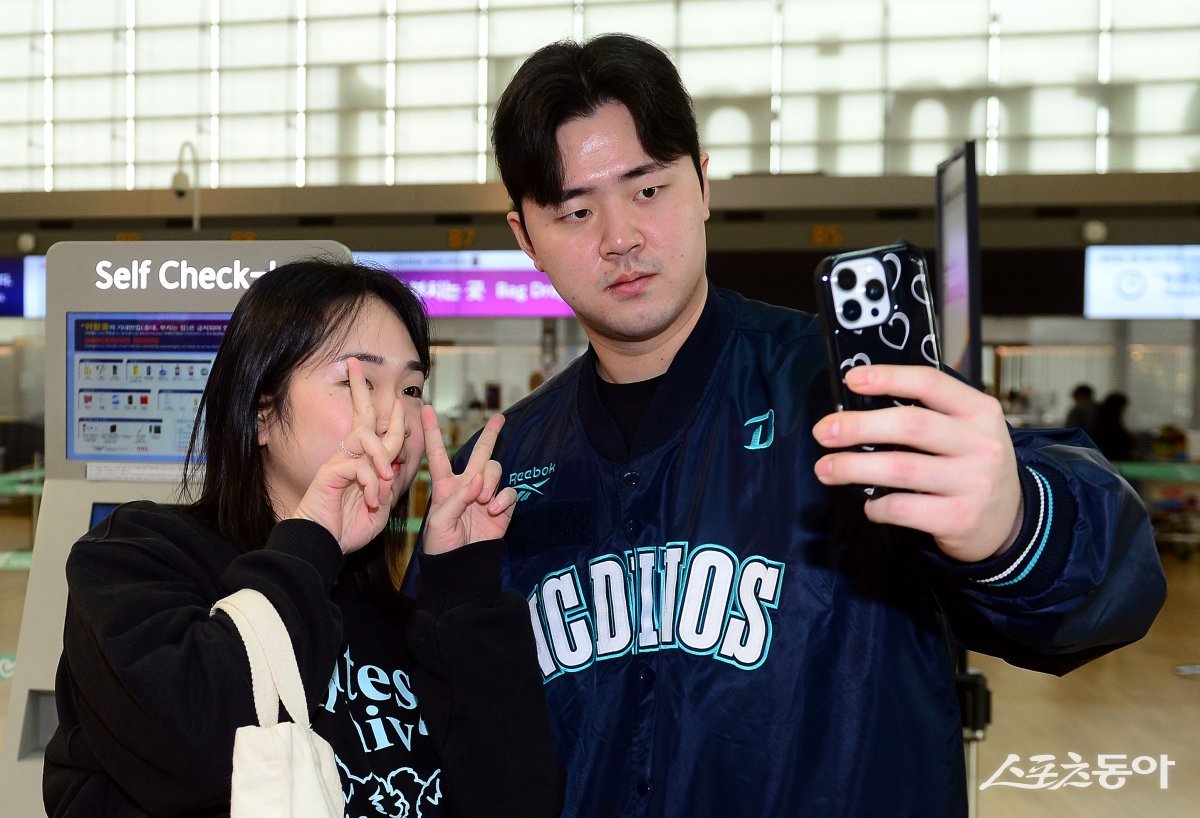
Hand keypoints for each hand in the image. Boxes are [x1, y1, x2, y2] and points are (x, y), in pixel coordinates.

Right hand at [290, 357, 406, 553]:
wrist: (324, 547)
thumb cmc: (348, 529)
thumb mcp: (378, 507)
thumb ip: (388, 485)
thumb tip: (396, 463)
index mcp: (362, 461)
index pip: (377, 431)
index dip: (391, 417)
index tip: (399, 401)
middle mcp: (349, 456)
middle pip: (359, 415)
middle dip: (360, 388)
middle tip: (356, 362)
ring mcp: (339, 462)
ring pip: (367, 439)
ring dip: (383, 458)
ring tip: (387, 481)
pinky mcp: (331, 472)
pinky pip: (360, 466)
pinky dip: (371, 483)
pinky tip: (370, 501)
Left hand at [420, 405, 517, 555]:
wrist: (460, 566)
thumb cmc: (441, 545)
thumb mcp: (439, 521)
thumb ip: (457, 498)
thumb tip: (478, 482)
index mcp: (445, 485)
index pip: (438, 454)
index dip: (433, 432)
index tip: (428, 409)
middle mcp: (467, 485)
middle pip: (480, 452)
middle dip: (491, 434)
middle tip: (500, 417)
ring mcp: (486, 495)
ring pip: (494, 469)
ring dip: (490, 481)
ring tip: (483, 500)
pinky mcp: (502, 507)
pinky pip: (509, 492)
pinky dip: (503, 499)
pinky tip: (493, 510)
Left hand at [811, 365, 1022, 561]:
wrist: (1010, 522)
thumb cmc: (971, 466)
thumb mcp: (966, 431)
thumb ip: (928, 415)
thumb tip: (858, 407)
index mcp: (979, 411)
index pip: (931, 383)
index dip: (889, 377)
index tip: (851, 379)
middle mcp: (980, 444)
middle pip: (910, 425)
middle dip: (859, 426)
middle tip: (824, 432)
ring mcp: (973, 483)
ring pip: (901, 468)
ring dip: (853, 467)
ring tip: (826, 469)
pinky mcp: (960, 518)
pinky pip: (904, 508)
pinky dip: (877, 506)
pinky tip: (869, 504)